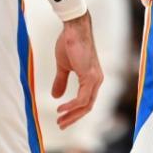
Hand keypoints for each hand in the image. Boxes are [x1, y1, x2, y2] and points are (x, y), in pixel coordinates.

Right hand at [52, 11, 102, 128]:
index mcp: (92, 78)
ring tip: (60, 120)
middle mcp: (97, 80)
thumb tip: (56, 96)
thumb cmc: (69, 43)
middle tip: (61, 125)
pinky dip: (72, 106)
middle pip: (87, 106)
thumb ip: (61, 81)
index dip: (74, 112)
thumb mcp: (63, 66)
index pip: (86, 101)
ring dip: (72, 114)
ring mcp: (95, 79)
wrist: (73, 28)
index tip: (62, 118)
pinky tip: (61, 108)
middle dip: (73, 117)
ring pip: (86, 105)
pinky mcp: (90, 76)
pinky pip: (82, 98)